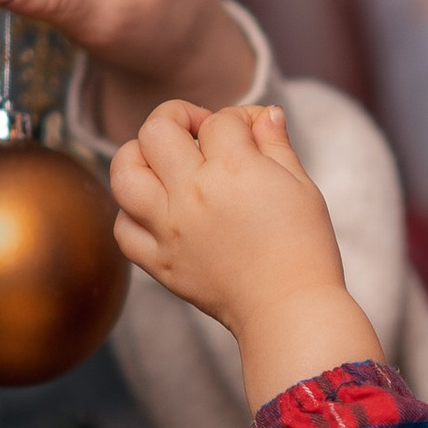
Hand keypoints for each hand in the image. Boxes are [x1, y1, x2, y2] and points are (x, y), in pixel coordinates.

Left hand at [110, 96, 382, 408]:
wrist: (291, 312)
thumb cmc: (305, 250)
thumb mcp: (302, 187)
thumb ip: (276, 144)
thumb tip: (263, 114)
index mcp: (233, 169)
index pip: (220, 120)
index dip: (239, 118)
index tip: (254, 133)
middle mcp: (192, 193)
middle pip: (156, 130)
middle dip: (177, 117)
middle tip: (198, 133)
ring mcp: (169, 229)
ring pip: (123, 173)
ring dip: (137, 156)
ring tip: (160, 163)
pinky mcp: (160, 262)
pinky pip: (123, 229)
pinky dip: (131, 214)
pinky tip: (155, 211)